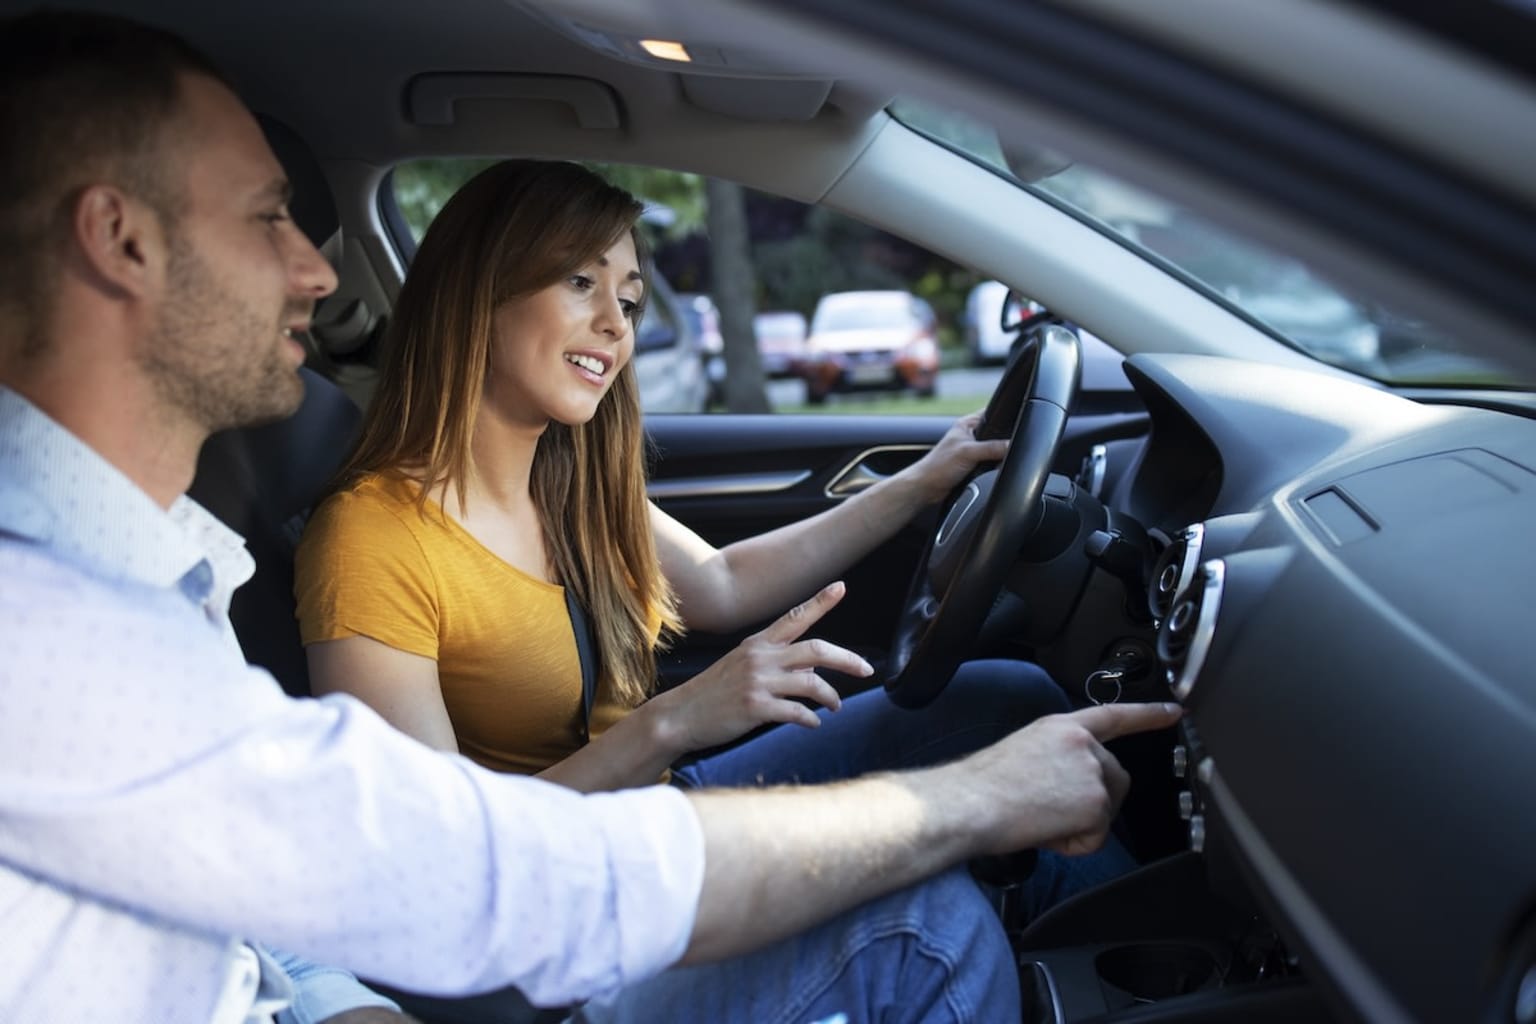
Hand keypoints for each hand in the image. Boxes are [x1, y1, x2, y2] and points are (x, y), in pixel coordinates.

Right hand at [651, 581, 873, 754]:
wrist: (680, 715)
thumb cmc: (713, 692)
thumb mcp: (742, 665)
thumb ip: (776, 661)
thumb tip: (813, 666)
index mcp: (758, 644)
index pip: (794, 616)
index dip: (820, 602)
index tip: (841, 587)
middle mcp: (760, 658)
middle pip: (816, 650)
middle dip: (847, 659)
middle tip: (866, 669)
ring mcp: (758, 682)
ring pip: (812, 683)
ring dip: (831, 697)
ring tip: (835, 707)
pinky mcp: (755, 707)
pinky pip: (797, 712)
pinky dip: (810, 720)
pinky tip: (813, 724)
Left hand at [906, 412, 1009, 503]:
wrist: (927, 488)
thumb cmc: (938, 466)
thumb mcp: (969, 453)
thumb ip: (992, 448)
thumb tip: (1012, 445)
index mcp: (967, 424)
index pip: (992, 413)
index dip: (1005, 417)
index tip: (1018, 425)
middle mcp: (970, 435)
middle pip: (997, 434)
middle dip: (1003, 442)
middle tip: (1004, 450)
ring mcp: (973, 451)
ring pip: (996, 451)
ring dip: (997, 457)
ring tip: (991, 463)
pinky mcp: (974, 465)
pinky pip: (991, 463)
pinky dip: (993, 467)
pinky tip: (991, 471)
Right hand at [965, 702, 1182, 855]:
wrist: (970, 803)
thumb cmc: (982, 785)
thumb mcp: (1025, 751)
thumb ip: (1058, 757)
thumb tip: (1068, 786)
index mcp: (1062, 727)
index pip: (1113, 715)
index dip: (1147, 715)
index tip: (1173, 711)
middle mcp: (1083, 743)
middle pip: (1115, 779)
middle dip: (1094, 803)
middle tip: (1052, 811)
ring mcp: (1092, 771)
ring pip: (1105, 810)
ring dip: (1080, 824)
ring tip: (1040, 818)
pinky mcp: (1095, 802)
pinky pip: (1096, 837)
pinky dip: (1074, 844)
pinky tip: (1045, 830)